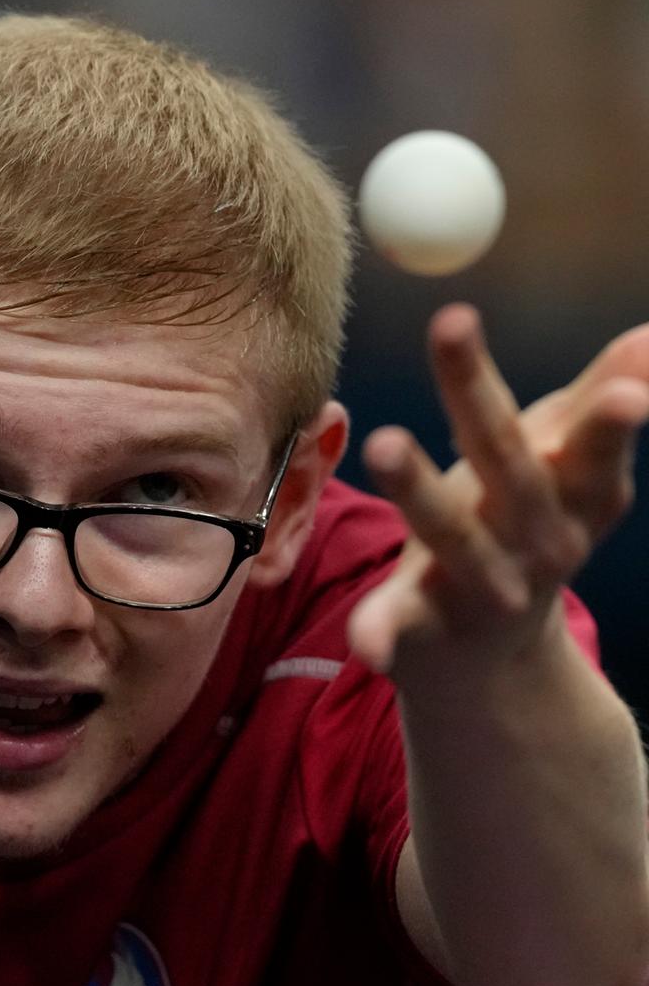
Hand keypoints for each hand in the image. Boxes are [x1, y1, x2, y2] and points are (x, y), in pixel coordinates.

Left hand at [348, 304, 648, 678]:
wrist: (497, 659)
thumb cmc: (525, 531)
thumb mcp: (570, 475)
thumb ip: (595, 408)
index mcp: (576, 495)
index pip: (585, 440)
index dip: (605, 419)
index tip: (621, 393)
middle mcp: (535, 541)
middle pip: (510, 470)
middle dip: (485, 409)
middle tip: (453, 326)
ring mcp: (479, 585)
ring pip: (452, 537)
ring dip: (419, 490)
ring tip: (383, 439)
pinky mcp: (423, 624)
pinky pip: (400, 624)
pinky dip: (381, 631)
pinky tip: (364, 642)